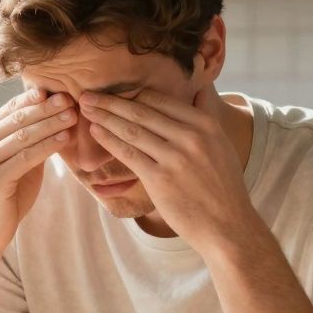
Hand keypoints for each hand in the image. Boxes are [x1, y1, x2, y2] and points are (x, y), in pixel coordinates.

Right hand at [0, 89, 76, 258]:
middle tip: (71, 98)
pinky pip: (25, 157)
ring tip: (73, 116)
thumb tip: (58, 114)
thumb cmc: (5, 193)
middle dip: (47, 108)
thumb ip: (31, 140)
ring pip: (23, 136)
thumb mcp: (18, 161)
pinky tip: (64, 139)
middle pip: (19, 118)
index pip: (13, 108)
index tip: (63, 90)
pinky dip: (47, 146)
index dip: (38, 98)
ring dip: (51, 124)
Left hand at [79, 85, 248, 249]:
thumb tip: (200, 88)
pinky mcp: (160, 179)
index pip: (161, 101)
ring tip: (85, 109)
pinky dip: (109, 140)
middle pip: (142, 111)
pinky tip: (96, 132)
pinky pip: (128, 153)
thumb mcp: (222, 144)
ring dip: (105, 117)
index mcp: (205, 125)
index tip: (114, 91)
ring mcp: (175, 158)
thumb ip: (206, 115)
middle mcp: (191, 137)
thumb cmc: (222, 186)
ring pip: (132, 130)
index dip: (133, 94)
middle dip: (111, 102)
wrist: (227, 225)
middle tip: (88, 95)